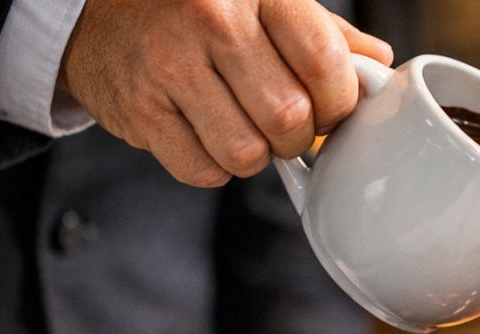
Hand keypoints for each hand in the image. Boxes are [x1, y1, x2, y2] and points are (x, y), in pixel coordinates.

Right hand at [58, 0, 393, 186]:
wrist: (99, 14)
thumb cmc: (198, 10)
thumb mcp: (265, 4)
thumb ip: (325, 35)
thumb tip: (380, 66)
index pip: (325, 62)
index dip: (340, 102)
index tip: (333, 108)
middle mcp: (211, 20)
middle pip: (289, 117)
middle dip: (299, 136)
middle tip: (287, 125)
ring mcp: (169, 65)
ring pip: (248, 152)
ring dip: (258, 156)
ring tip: (246, 128)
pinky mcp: (139, 109)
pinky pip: (204, 170)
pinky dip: (217, 167)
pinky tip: (209, 135)